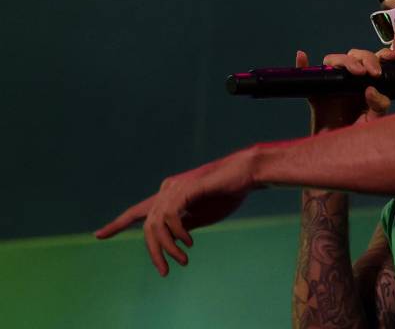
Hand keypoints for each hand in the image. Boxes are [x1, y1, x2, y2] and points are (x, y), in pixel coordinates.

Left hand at [94, 150, 255, 275]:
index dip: (118, 224)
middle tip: (164, 271)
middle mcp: (166, 189)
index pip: (138, 211)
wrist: (245, 175)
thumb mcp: (201, 216)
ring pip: (156, 224)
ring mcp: (174, 188)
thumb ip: (183, 225)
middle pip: (147, 225)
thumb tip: (169, 240)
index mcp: (168, 195)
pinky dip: (177, 233)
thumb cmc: (226, 194)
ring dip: (167, 247)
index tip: (99, 235)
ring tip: (182, 259)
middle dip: (154, 251)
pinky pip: (170, 216)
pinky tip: (189, 241)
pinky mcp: (185, 189)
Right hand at [295, 48, 394, 129]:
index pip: (374, 60)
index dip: (383, 54)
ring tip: (356, 72)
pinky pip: (307, 76)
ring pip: (333, 61)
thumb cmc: (359, 135)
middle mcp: (350, 80)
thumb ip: (379, 105)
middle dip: (365, 59)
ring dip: (344, 61)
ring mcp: (332, 85)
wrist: (340, 152)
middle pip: (354, 56)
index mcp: (367, 82)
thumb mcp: (375, 120)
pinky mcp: (316, 94)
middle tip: (372, 73)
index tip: (391, 58)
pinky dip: (303, 64)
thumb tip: (370, 89)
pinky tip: (301, 56)